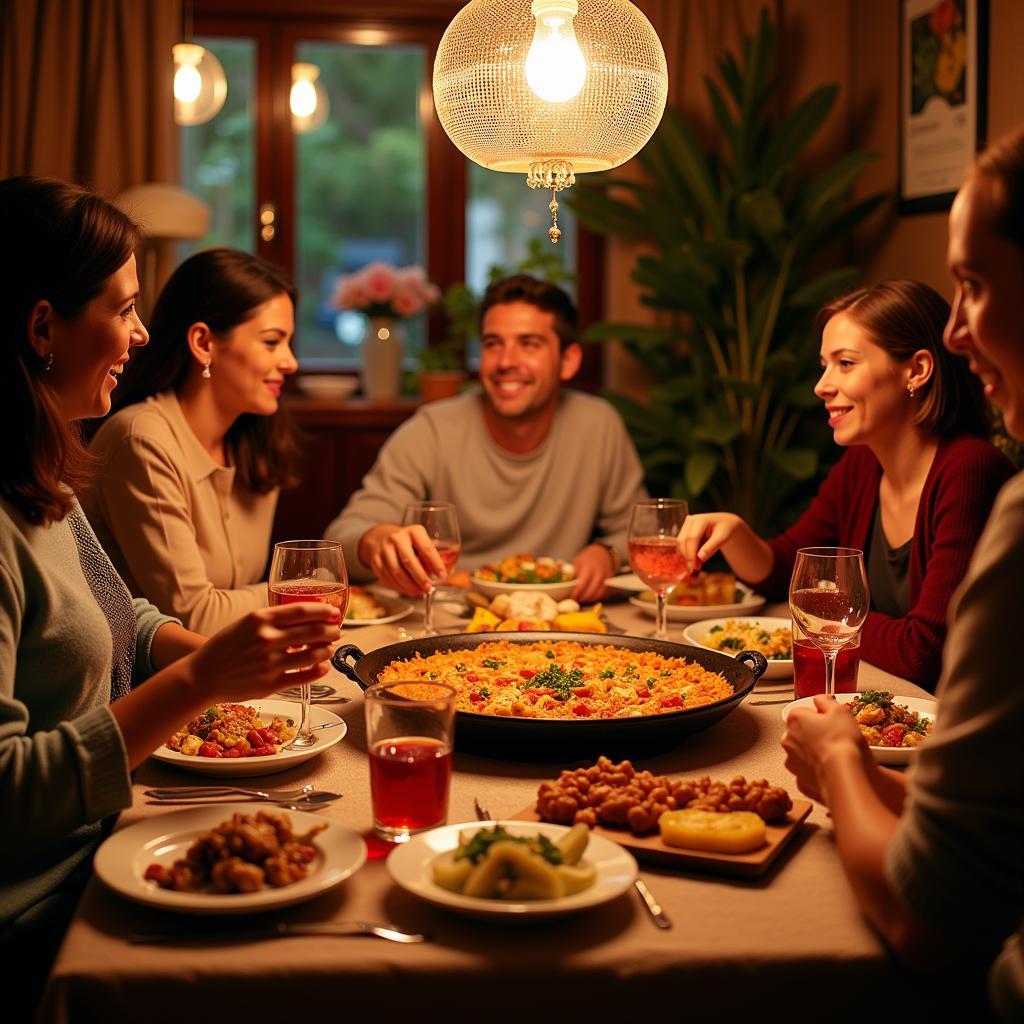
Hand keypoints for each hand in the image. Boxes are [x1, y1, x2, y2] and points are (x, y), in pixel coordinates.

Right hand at [185, 602, 342, 702]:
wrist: (201, 677)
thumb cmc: (223, 649)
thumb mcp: (244, 624)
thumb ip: (270, 619)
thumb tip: (301, 616)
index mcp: (259, 619)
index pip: (301, 611)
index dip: (323, 611)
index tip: (334, 612)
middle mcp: (266, 639)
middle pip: (312, 632)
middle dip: (331, 631)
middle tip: (337, 631)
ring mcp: (269, 663)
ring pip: (312, 655)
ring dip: (327, 650)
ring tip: (330, 648)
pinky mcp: (270, 684)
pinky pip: (303, 677)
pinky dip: (318, 671)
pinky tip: (323, 667)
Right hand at [360, 523, 445, 596]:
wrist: (381, 537)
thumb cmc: (407, 542)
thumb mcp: (420, 542)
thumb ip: (429, 556)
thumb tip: (440, 575)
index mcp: (413, 531)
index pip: (426, 548)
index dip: (435, 563)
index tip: (442, 575)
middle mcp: (397, 538)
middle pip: (409, 562)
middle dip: (420, 578)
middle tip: (429, 588)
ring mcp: (384, 549)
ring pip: (396, 573)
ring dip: (410, 586)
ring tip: (419, 591)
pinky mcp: (375, 560)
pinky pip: (388, 578)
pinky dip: (399, 587)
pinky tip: (407, 590)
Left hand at [572, 544, 614, 601]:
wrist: (603, 553)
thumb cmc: (588, 558)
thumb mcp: (578, 562)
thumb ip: (573, 573)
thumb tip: (565, 585)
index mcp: (589, 567)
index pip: (582, 585)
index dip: (576, 593)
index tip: (572, 597)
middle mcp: (599, 573)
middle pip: (591, 592)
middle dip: (583, 598)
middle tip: (576, 600)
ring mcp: (606, 578)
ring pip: (598, 594)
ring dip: (590, 599)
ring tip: (582, 599)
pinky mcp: (610, 582)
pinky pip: (604, 593)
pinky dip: (597, 597)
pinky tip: (590, 597)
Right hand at [676, 512, 742, 573]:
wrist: (725, 523)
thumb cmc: (725, 529)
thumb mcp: (722, 538)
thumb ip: (711, 547)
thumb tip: (700, 559)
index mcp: (701, 519)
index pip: (692, 538)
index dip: (691, 553)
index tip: (693, 566)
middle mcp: (691, 520)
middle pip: (683, 540)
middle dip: (686, 556)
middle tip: (692, 569)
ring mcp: (686, 524)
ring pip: (680, 543)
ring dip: (684, 556)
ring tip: (694, 566)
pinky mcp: (684, 530)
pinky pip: (681, 543)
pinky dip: (685, 553)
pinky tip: (692, 561)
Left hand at [781, 694, 870, 803]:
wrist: (844, 774)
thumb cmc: (842, 742)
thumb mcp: (840, 710)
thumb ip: (826, 701)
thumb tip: (821, 700)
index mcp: (796, 719)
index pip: (803, 712)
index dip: (819, 717)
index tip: (830, 721)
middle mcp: (788, 739)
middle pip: (801, 732)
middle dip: (815, 734)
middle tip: (835, 738)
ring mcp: (792, 761)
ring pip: (802, 753)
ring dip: (814, 753)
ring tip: (834, 755)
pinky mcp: (800, 779)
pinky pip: (807, 771)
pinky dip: (816, 771)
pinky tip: (829, 770)